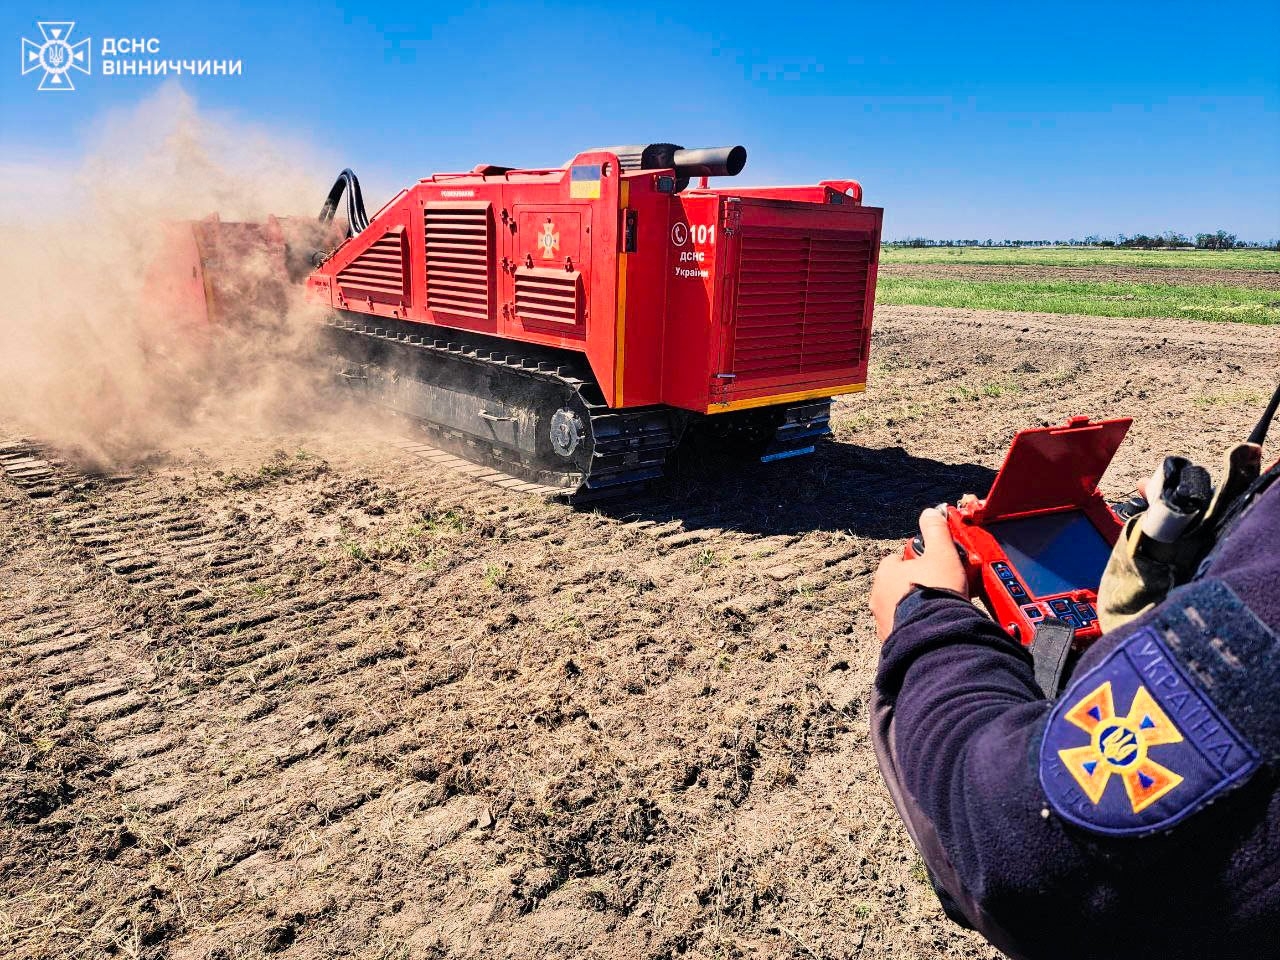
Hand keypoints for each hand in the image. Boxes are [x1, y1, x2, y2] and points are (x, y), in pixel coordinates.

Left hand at [870, 508, 968, 641]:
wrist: (935, 636)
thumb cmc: (936, 592)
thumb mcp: (942, 553)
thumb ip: (935, 531)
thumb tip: (931, 513)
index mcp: (886, 574)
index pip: (895, 560)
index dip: (914, 560)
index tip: (931, 563)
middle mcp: (878, 597)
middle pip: (896, 585)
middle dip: (914, 584)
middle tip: (937, 587)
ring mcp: (882, 621)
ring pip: (899, 608)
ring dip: (914, 607)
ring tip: (937, 608)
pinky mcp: (893, 641)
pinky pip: (904, 629)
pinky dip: (915, 626)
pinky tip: (933, 625)